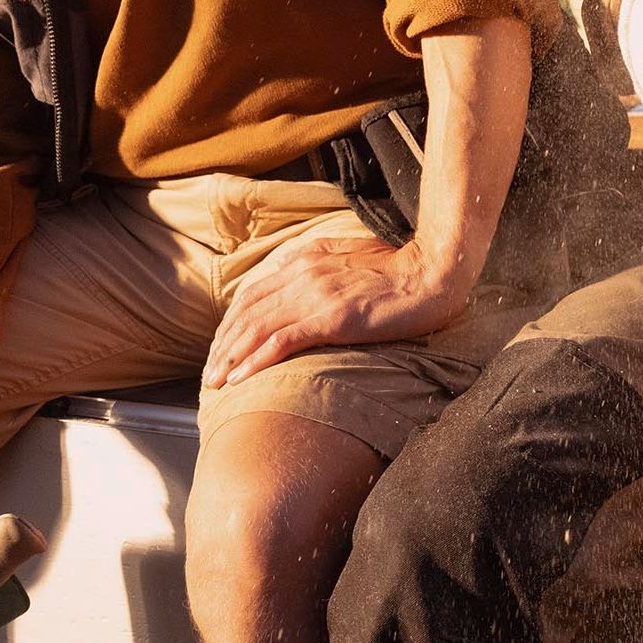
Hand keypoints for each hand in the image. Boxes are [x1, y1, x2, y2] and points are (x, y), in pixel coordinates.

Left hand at [203, 230, 467, 391]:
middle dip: (222, 345)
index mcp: (306, 259)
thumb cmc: (401, 270)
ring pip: (256, 327)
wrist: (433, 271)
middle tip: (209, 374)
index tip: (221, 349)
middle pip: (246, 312)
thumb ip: (323, 270)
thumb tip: (303, 290)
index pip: (253, 293)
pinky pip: (282, 340)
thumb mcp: (352, 260)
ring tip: (215, 383)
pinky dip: (256, 360)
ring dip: (230, 358)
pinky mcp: (333, 316)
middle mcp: (303, 273)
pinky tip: (242, 378)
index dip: (230, 324)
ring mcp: (316, 294)